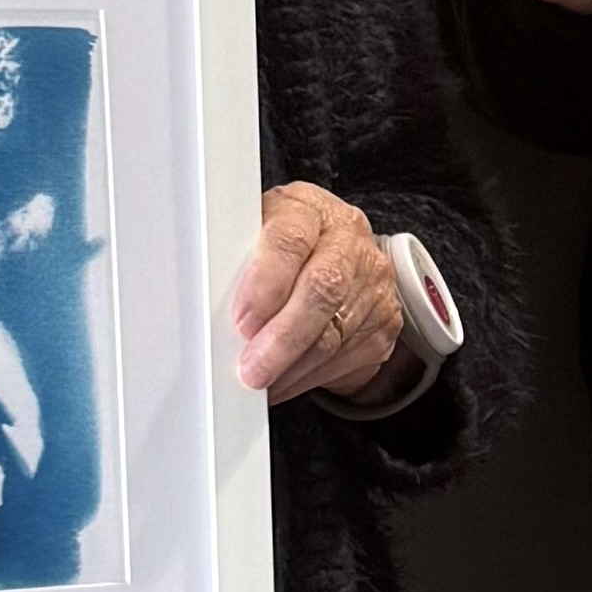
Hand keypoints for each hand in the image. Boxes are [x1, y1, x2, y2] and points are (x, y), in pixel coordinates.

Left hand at [233, 183, 404, 400]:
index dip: (266, 283)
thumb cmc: (284, 248)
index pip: (290, 241)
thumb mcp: (256, 237)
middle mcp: (348, 240)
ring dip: (291, 367)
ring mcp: (372, 280)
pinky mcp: (384, 319)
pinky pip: (347, 357)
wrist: (338, 257)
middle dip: (282, 337)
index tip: (242, 320)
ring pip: (334, 334)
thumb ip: (238, 262)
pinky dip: (308, 377)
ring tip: (261, 381)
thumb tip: (207, 305)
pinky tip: (285, 380)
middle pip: (322, 290)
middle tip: (252, 367)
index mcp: (309, 210)